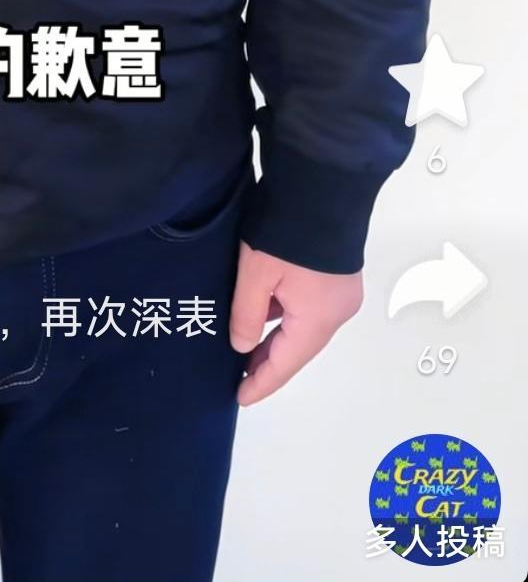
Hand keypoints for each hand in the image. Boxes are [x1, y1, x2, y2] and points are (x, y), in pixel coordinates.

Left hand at [229, 244, 362, 403]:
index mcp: (318, 319)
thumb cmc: (287, 231)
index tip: (240, 397)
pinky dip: (288, 315)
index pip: (286, 364)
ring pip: (305, 325)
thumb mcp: (255, 274)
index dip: (261, 383)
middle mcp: (337, 312)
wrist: (324, 183)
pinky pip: (311, 307)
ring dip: (277, 335)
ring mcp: (342, 292)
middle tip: (238, 374)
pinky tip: (265, 310)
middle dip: (269, 360)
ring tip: (246, 343)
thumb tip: (241, 346)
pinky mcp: (339, 275)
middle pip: (299, 347)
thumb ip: (246, 314)